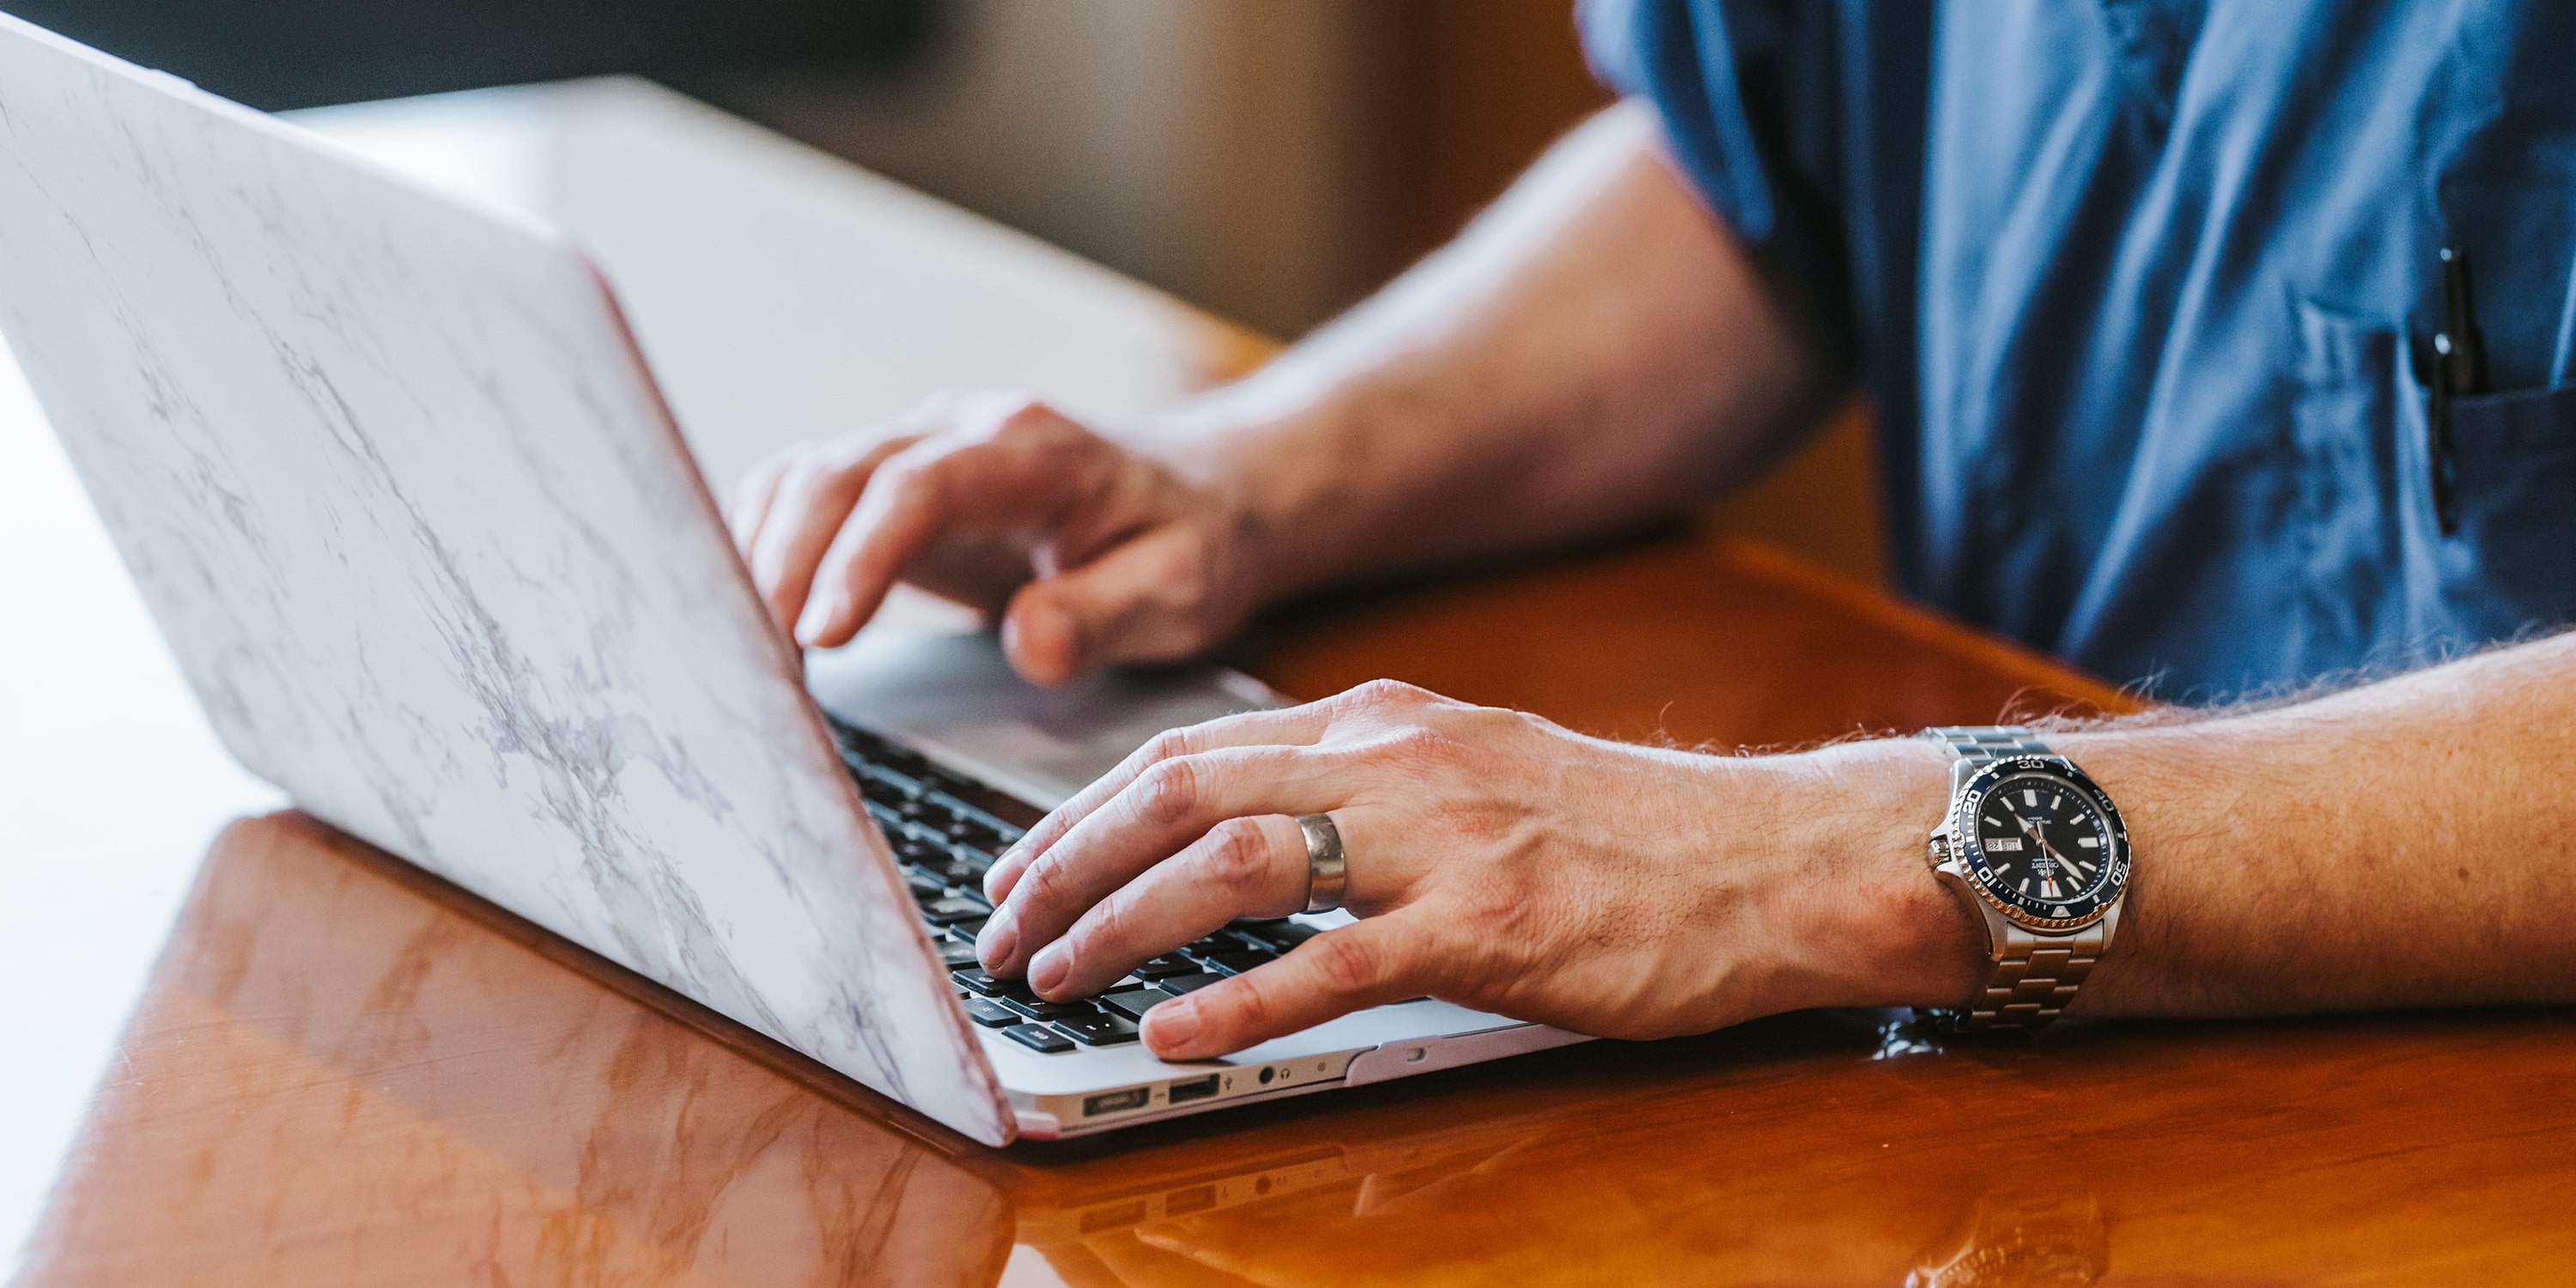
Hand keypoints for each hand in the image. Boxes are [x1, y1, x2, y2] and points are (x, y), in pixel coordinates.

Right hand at [727, 393, 1260, 683]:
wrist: (1198, 499)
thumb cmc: (1189, 547)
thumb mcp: (1181, 591)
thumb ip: (1106, 614)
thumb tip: (1027, 644)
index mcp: (1033, 450)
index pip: (919, 488)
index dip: (859, 557)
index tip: (821, 636)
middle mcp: (962, 431)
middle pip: (836, 473)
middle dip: (781, 565)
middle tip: (752, 664)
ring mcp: (918, 449)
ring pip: (804, 478)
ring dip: (760, 559)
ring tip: (743, 658)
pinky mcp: (891, 484)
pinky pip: (803, 498)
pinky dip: (765, 551)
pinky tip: (753, 621)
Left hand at [973, 680, 1974, 1058]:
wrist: (1761, 861)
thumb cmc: (1620, 834)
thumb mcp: (1471, 774)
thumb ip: (1359, 791)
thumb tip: (1245, 832)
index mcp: (1380, 724)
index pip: (1190, 753)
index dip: (1084, 814)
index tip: (1025, 868)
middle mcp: (1393, 764)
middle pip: (1181, 793)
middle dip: (1067, 864)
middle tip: (1002, 929)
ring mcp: (1437, 843)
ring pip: (1232, 861)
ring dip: (1120, 922)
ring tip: (1053, 977)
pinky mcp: (1485, 930)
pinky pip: (1330, 963)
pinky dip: (1235, 996)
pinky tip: (1173, 1030)